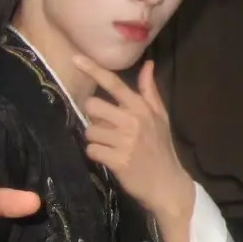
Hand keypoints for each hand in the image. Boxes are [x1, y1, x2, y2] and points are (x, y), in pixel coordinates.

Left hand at [72, 57, 194, 223]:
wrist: (167, 184)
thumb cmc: (161, 148)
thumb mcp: (160, 117)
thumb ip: (149, 91)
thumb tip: (148, 64)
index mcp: (141, 108)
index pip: (114, 83)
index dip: (93, 70)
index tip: (75, 58)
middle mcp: (132, 121)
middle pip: (92, 105)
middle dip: (94, 117)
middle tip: (106, 128)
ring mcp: (125, 141)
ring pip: (90, 130)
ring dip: (96, 139)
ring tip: (111, 146)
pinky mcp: (117, 160)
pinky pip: (91, 150)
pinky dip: (96, 154)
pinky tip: (109, 158)